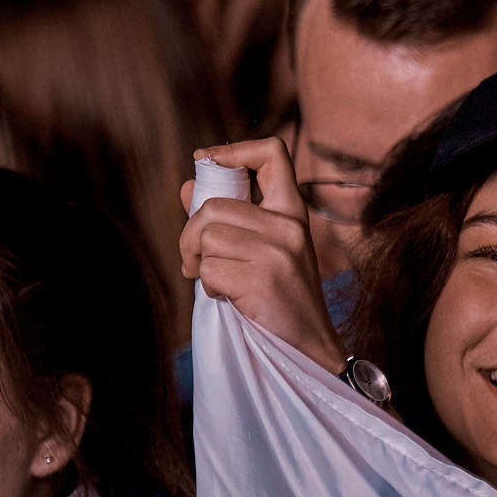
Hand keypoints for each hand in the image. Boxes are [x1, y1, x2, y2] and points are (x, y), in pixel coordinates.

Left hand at [178, 139, 344, 373]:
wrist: (309, 346)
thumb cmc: (281, 298)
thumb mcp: (264, 250)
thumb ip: (228, 217)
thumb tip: (187, 186)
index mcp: (292, 212)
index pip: (272, 153)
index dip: (233, 150)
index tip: (205, 161)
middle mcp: (289, 225)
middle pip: (214, 205)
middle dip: (191, 236)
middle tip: (195, 261)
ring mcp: (278, 250)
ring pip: (207, 237)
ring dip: (200, 265)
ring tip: (220, 282)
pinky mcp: (262, 277)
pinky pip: (208, 270)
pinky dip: (209, 287)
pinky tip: (231, 298)